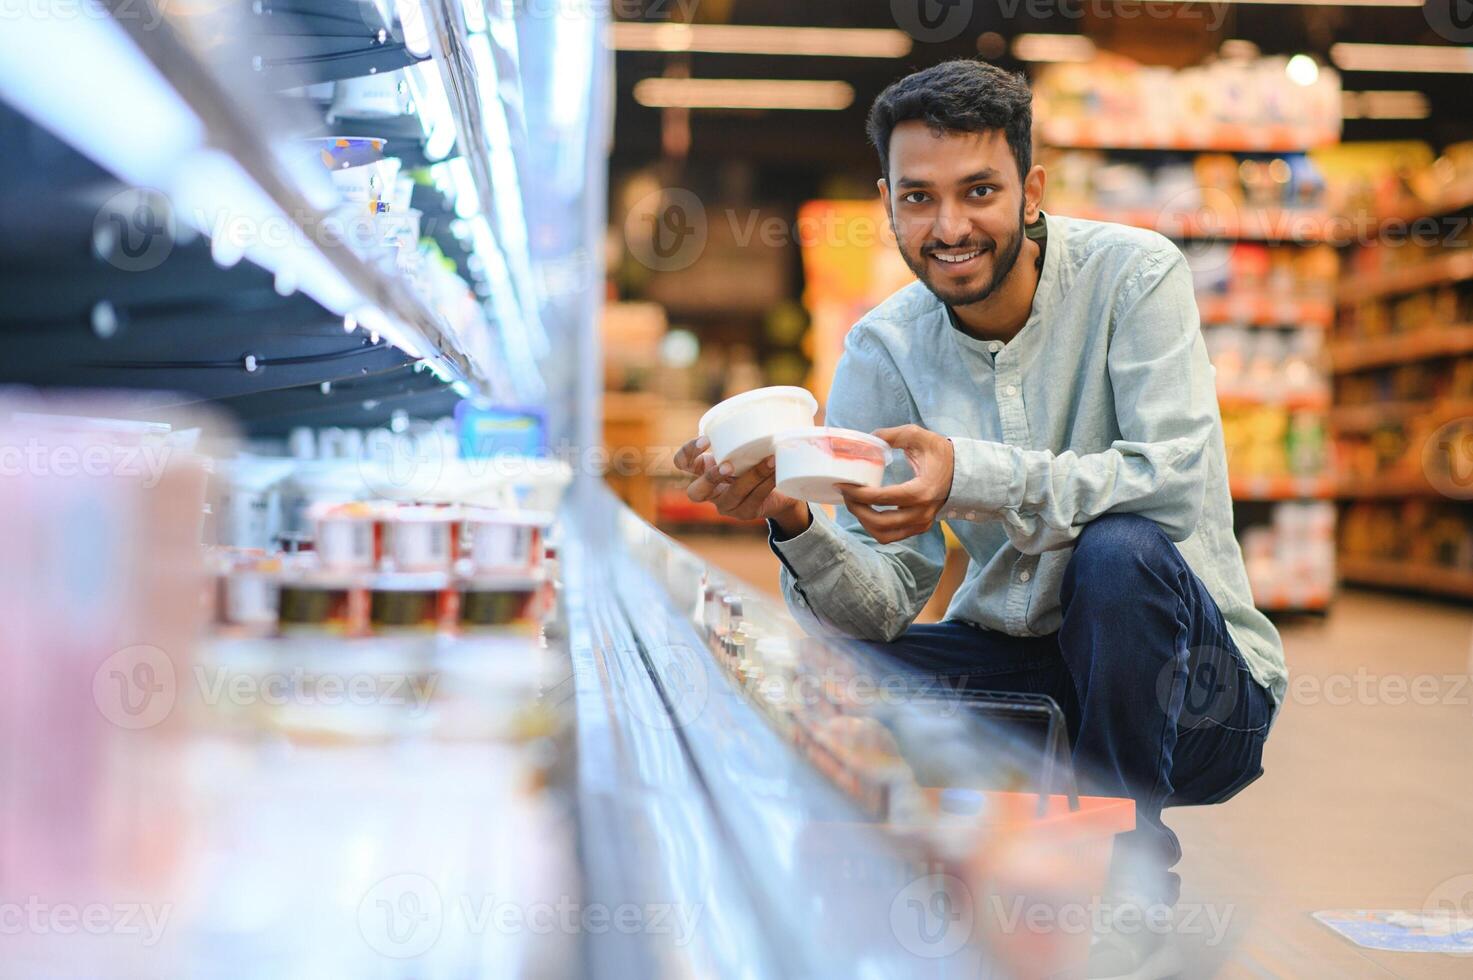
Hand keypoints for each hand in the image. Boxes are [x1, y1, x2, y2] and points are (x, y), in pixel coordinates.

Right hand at [673, 436, 809, 530]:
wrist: (778, 490)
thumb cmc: (755, 462)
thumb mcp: (743, 448)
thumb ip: (740, 436)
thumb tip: (758, 407)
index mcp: (702, 470)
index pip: (681, 463)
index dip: (688, 453)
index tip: (707, 440)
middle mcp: (710, 491)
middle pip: (695, 493)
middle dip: (711, 478)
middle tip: (728, 466)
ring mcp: (726, 506)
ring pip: (734, 493)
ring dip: (753, 475)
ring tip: (770, 459)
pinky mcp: (745, 513)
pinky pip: (754, 497)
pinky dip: (766, 482)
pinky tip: (776, 470)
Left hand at [839, 424, 953, 543]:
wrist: (964, 471)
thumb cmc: (940, 453)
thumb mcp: (918, 436)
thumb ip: (892, 435)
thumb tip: (868, 438)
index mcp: (921, 491)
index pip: (883, 498)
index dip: (859, 494)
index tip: (843, 485)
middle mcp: (922, 513)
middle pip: (880, 522)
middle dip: (857, 510)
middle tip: (846, 494)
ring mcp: (922, 523)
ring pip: (884, 534)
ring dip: (864, 522)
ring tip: (854, 503)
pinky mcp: (920, 527)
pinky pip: (892, 535)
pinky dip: (875, 527)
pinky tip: (867, 510)